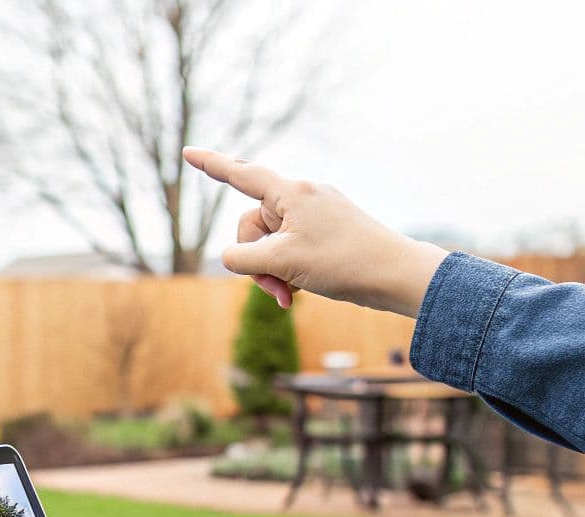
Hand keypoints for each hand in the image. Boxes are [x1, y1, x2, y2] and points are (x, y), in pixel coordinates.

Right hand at [182, 146, 447, 317]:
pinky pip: (292, 248)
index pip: (241, 174)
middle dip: (255, 259)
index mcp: (292, 192)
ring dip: (272, 272)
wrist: (396, 276)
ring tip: (289, 296)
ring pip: (271, 242)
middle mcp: (303, 196)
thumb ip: (240, 258)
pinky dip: (289, 270)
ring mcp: (317, 214)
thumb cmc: (343, 263)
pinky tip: (299, 292)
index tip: (187, 153)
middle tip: (274, 287)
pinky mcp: (328, 233)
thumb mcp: (280, 262)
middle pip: (253, 224)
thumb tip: (234, 258)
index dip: (211, 165)